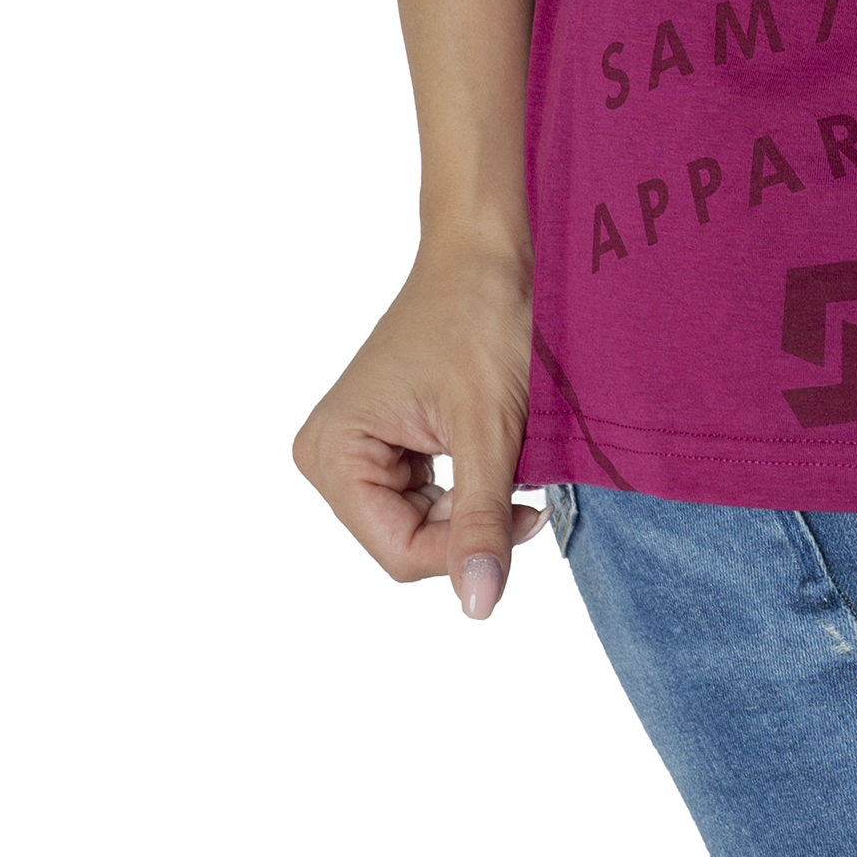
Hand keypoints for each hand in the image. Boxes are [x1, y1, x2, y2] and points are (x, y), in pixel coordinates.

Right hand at [292, 237, 547, 620]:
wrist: (487, 249)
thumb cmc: (481, 317)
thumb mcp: (489, 428)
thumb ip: (481, 520)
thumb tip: (478, 607)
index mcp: (333, 452)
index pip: (400, 551)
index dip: (467, 548)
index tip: (526, 514)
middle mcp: (330, 456)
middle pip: (408, 542)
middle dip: (471, 524)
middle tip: (525, 487)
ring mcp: (356, 450)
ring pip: (422, 525)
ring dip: (474, 505)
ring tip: (510, 457)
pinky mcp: (385, 444)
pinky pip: (427, 497)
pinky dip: (469, 486)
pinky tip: (493, 451)